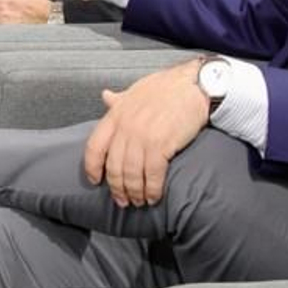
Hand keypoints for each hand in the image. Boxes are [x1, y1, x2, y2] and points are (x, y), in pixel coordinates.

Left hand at [82, 60, 208, 207]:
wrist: (194, 85)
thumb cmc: (166, 87)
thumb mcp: (136, 91)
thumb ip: (118, 99)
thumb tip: (105, 96)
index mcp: (115, 115)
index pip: (94, 147)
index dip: (92, 167)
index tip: (95, 181)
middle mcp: (125, 127)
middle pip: (113, 166)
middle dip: (117, 188)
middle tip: (122, 200)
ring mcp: (142, 136)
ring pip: (131, 174)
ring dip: (134, 192)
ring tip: (139, 202)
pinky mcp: (161, 144)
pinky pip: (152, 174)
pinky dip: (152, 189)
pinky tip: (154, 196)